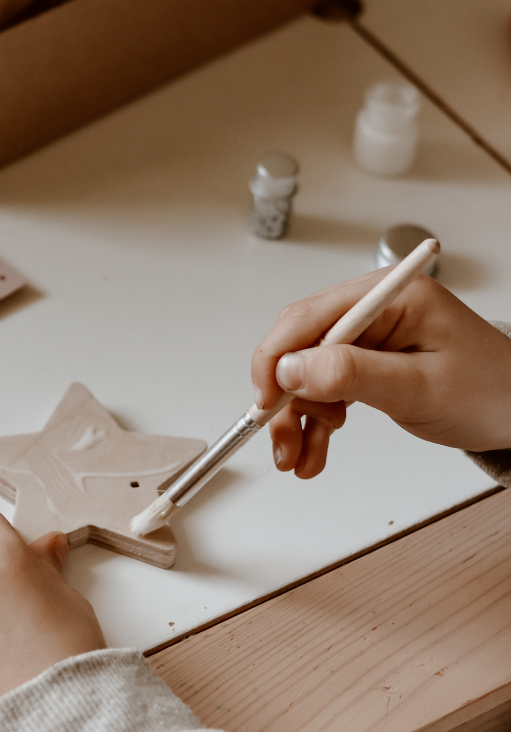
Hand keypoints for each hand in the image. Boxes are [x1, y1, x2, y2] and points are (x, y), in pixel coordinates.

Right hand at [251, 270, 510, 477]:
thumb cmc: (491, 392)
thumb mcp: (419, 387)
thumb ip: (352, 374)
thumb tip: (290, 368)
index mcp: (389, 297)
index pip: (310, 317)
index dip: (278, 358)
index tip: (265, 401)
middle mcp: (374, 309)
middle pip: (302, 345)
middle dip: (286, 396)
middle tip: (283, 440)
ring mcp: (372, 335)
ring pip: (309, 371)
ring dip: (297, 415)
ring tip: (297, 456)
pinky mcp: (371, 360)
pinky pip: (328, 387)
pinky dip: (316, 420)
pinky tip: (313, 449)